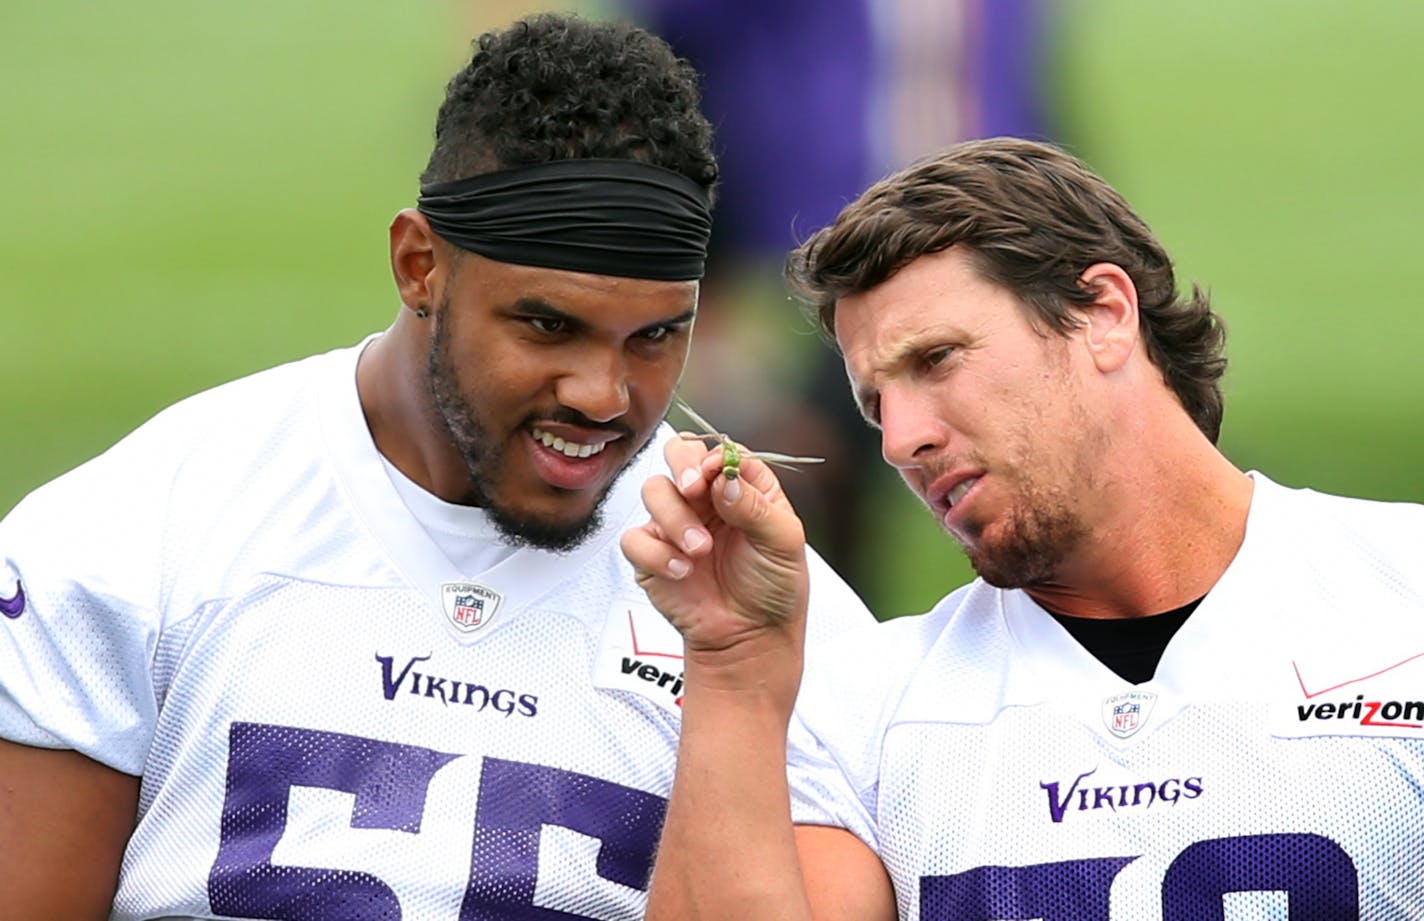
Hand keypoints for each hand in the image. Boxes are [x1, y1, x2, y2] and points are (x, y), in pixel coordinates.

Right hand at [621, 434, 809, 697]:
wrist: (750, 637)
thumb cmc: (773, 588)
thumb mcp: (783, 543)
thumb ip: (756, 507)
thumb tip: (725, 478)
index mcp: (741, 488)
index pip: (722, 452)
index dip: (715, 458)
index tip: (716, 476)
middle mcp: (706, 499)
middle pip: (679, 454)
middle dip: (682, 465)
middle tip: (693, 488)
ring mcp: (676, 523)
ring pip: (654, 490)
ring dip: (675, 517)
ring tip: (701, 550)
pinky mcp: (651, 553)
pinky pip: (634, 537)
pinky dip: (657, 553)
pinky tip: (683, 571)